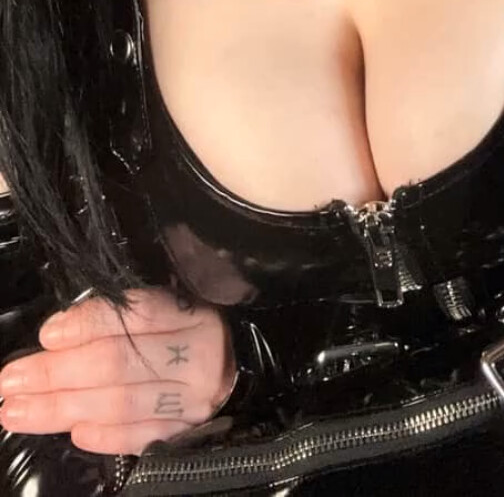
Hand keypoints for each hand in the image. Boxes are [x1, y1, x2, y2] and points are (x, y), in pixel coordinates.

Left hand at [0, 285, 236, 455]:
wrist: (241, 367)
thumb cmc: (189, 332)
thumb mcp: (168, 306)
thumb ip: (122, 316)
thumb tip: (57, 337)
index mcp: (190, 312)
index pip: (135, 313)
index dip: (87, 323)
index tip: (46, 335)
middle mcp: (196, 355)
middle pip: (118, 362)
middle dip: (57, 373)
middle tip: (12, 381)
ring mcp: (195, 399)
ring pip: (121, 403)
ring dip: (63, 408)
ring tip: (20, 411)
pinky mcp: (189, 434)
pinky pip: (141, 438)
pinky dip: (105, 436)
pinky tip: (74, 433)